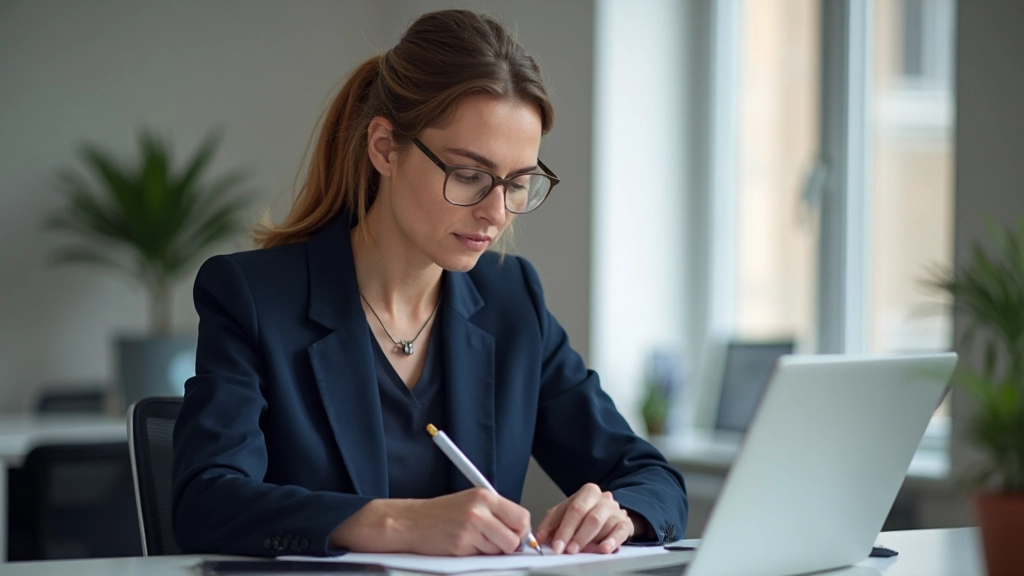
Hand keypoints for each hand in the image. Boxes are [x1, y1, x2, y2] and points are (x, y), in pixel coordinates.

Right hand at [330, 488, 531, 555]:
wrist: (411, 521)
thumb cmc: (441, 513)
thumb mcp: (472, 503)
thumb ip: (496, 514)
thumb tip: (520, 532)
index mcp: (485, 496)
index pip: (522, 517)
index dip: (521, 531)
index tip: (515, 535)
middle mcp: (480, 510)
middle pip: (515, 538)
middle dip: (509, 545)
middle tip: (494, 542)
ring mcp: (471, 529)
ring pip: (500, 550)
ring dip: (490, 551)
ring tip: (472, 540)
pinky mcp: (462, 546)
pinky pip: (482, 558)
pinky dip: (476, 556)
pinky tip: (463, 546)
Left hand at [535, 483, 633, 554]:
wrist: (609, 514)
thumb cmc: (584, 514)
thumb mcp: (565, 514)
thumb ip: (550, 524)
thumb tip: (539, 537)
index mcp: (587, 492)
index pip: (574, 509)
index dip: (565, 529)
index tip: (557, 545)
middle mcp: (603, 499)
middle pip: (590, 517)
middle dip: (577, 536)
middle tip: (569, 550)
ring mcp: (616, 511)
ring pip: (604, 525)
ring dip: (591, 541)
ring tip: (582, 552)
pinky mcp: (625, 524)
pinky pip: (620, 532)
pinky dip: (612, 541)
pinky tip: (603, 549)